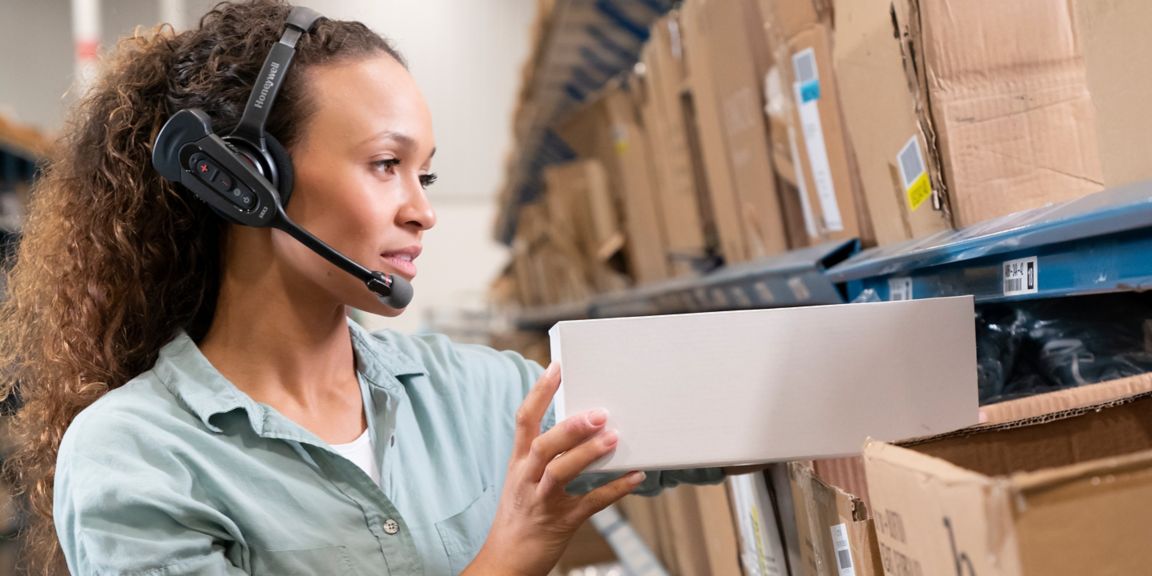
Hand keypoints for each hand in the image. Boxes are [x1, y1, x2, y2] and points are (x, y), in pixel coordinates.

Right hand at [464, 363, 644, 575]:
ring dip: (587, 453)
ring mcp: (542, 501)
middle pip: (543, 444)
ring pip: (560, 472)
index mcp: (519, 463)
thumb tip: (579, 427)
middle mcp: (526, 478)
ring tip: (613, 437)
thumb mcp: (523, 481)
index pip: (524, 420)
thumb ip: (545, 456)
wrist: (504, 563)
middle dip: (570, 427)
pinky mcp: (561, 522)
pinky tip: (635, 476)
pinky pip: (590, 504)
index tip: (556, 368)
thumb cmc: (519, 518)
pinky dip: (614, 489)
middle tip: (598, 412)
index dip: (539, 392)